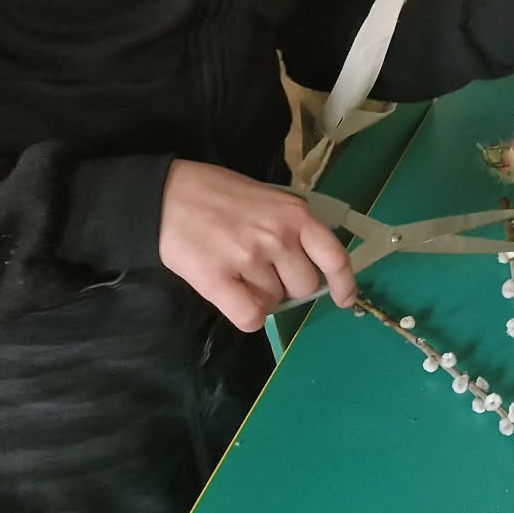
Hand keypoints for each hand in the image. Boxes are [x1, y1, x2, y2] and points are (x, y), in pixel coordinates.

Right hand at [158, 161, 355, 331]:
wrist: (167, 196)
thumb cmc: (220, 195)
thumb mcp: (270, 200)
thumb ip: (292, 228)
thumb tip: (308, 265)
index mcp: (295, 215)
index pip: (334, 256)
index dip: (345, 283)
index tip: (345, 299)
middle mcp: (278, 237)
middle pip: (303, 286)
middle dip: (288, 286)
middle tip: (264, 271)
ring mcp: (248, 259)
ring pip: (274, 303)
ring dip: (261, 296)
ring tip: (238, 273)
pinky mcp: (217, 280)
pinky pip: (250, 317)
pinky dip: (247, 316)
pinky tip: (234, 298)